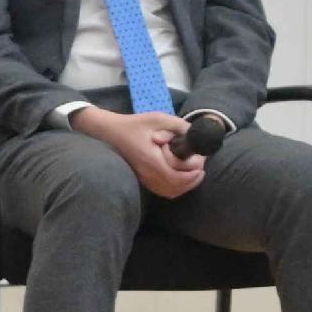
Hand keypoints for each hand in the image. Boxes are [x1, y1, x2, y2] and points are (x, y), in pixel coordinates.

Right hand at [71, 105, 203, 197]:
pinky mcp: (143, 179)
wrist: (109, 133)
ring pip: (170, 192)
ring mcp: (144, 179)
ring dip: (185, 185)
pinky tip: (181, 178)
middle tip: (200, 167)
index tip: (201, 162)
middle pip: (176, 188)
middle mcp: (148, 174)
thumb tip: (195, 133)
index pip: (177, 177)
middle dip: (192, 179)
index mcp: (152, 160)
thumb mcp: (158, 119)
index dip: (193, 173)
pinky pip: (162, 190)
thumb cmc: (133, 125)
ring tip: (194, 174)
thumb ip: (178, 125)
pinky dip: (175, 188)